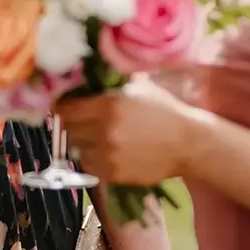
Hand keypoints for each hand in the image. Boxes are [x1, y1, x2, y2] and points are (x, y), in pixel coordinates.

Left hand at [56, 77, 197, 186]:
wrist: (189, 143)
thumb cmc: (164, 110)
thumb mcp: (138, 86)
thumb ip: (110, 82)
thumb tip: (83, 76)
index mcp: (108, 105)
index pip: (66, 109)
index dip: (61, 107)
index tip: (63, 107)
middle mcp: (104, 130)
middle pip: (68, 129)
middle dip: (69, 125)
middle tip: (77, 122)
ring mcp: (108, 154)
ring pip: (76, 149)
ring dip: (80, 143)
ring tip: (91, 137)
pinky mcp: (114, 173)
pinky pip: (89, 166)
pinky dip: (92, 159)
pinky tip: (104, 151)